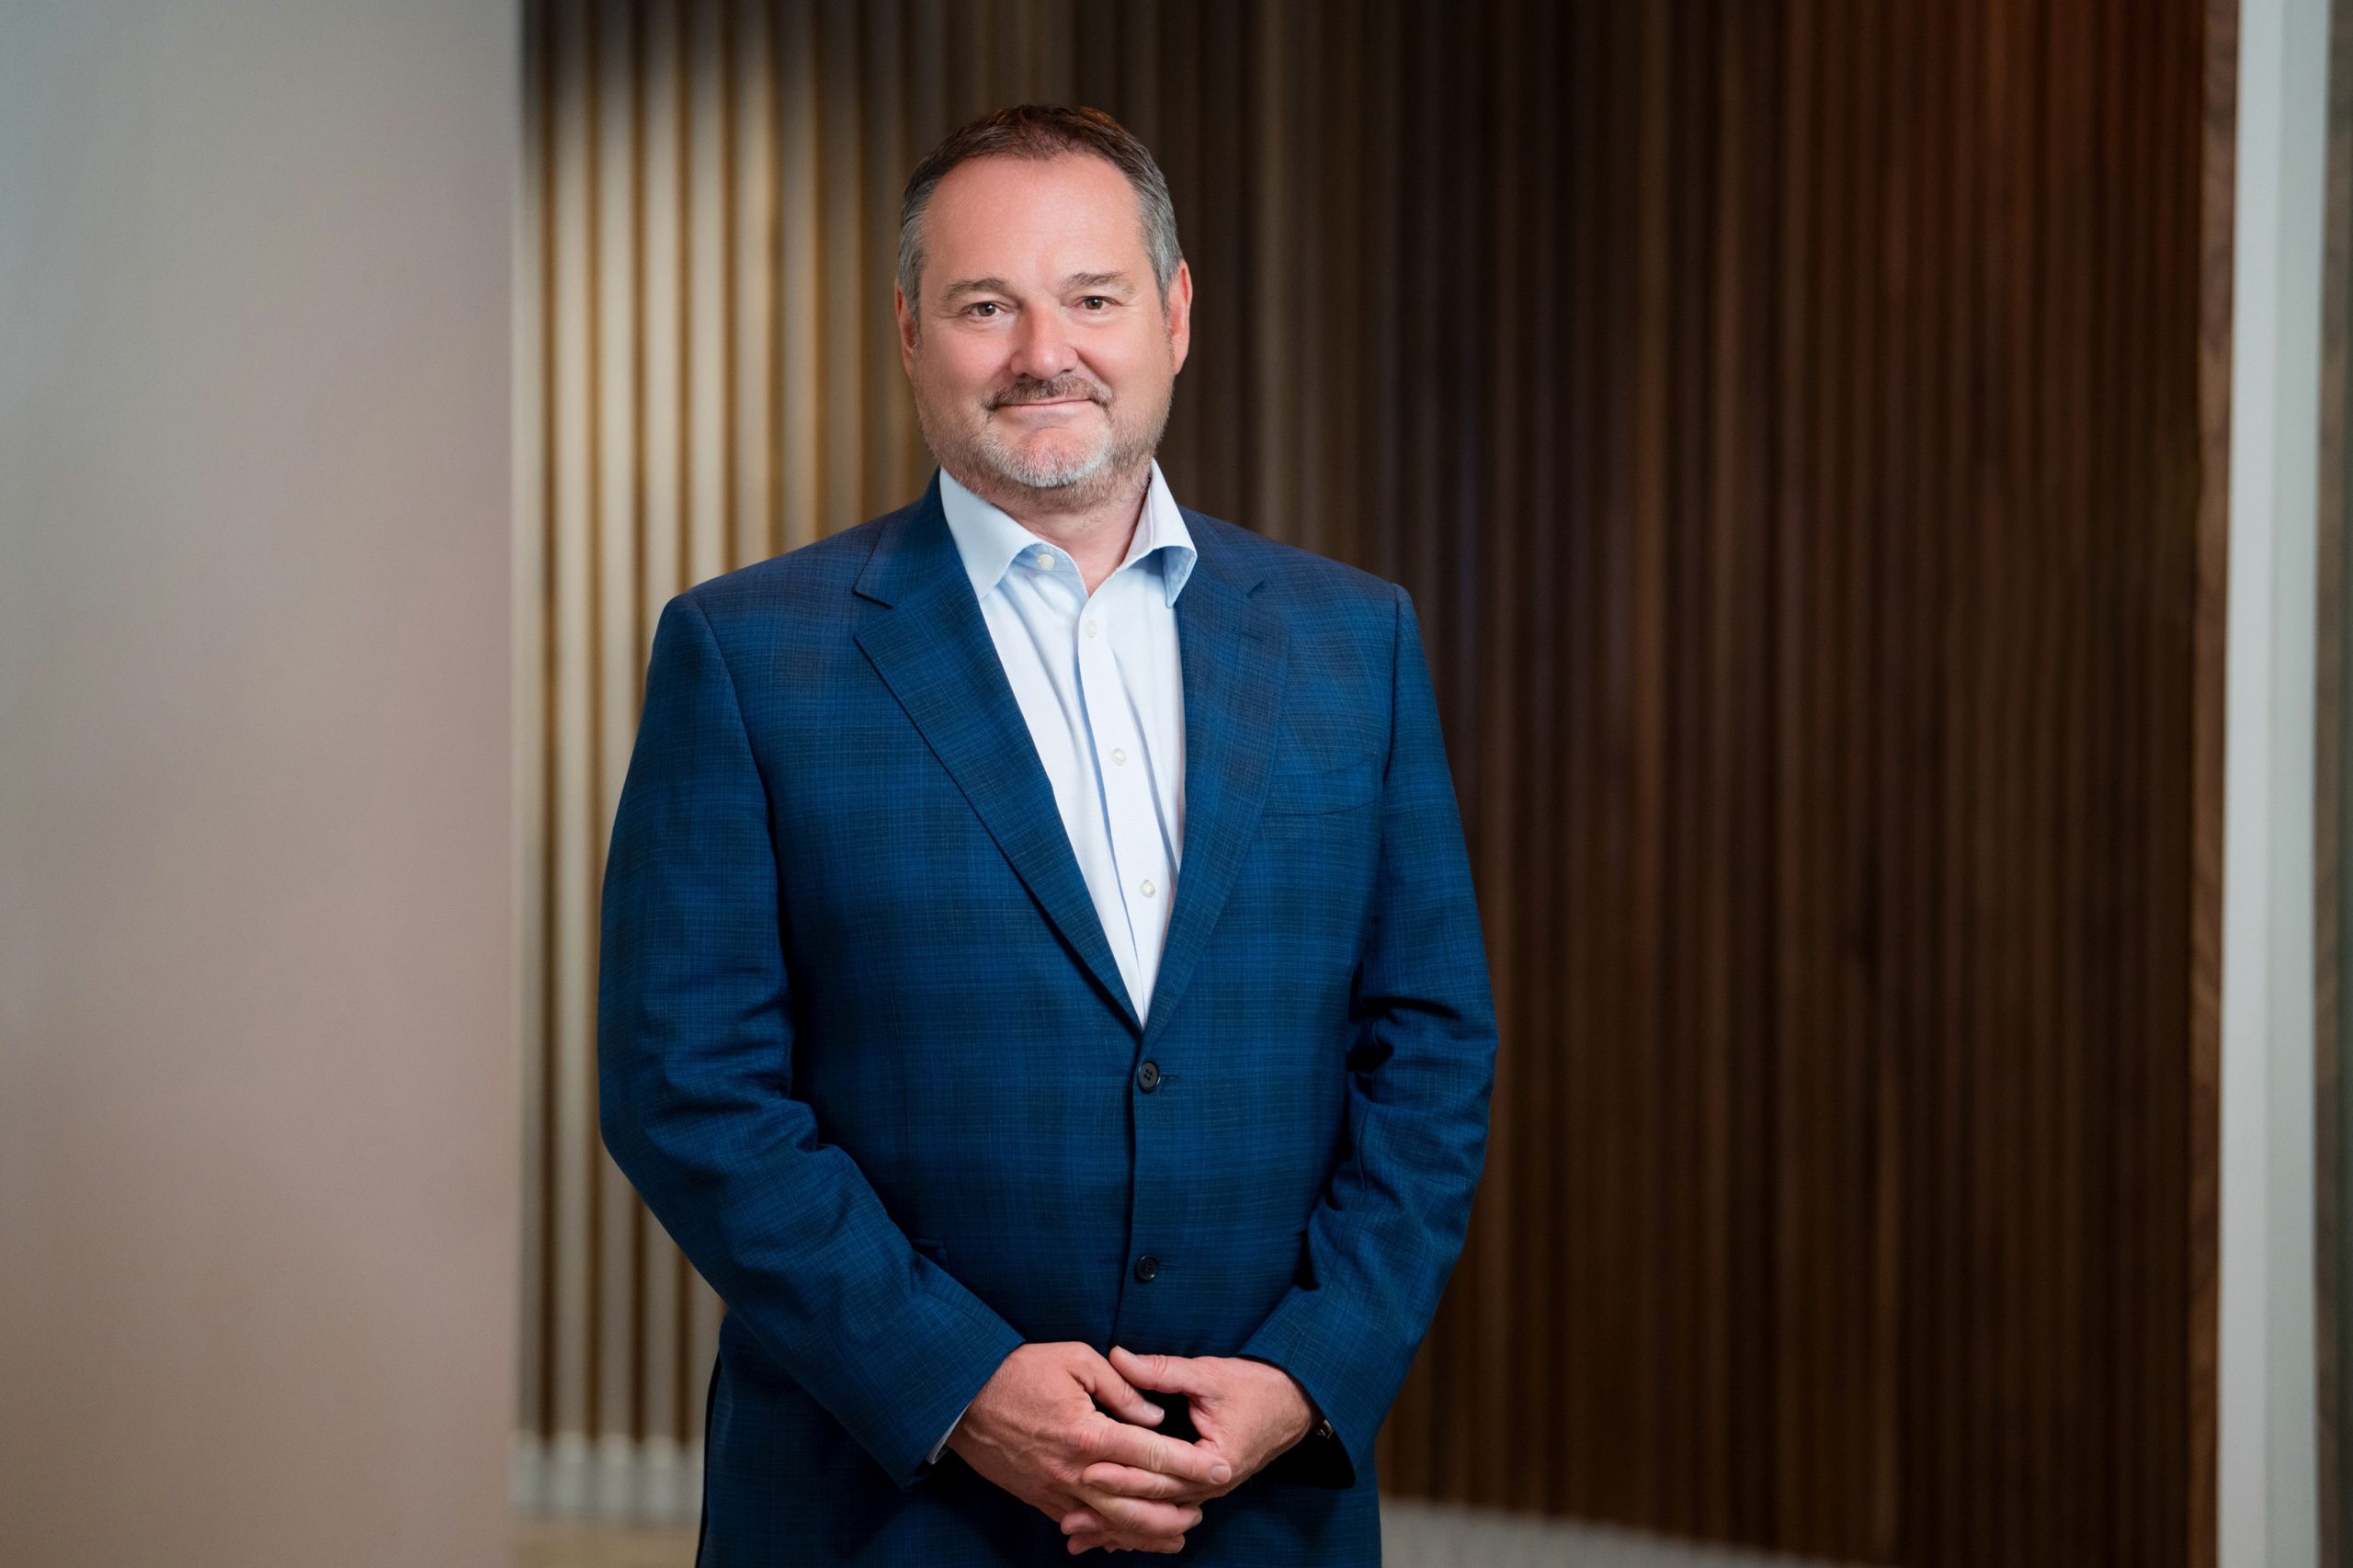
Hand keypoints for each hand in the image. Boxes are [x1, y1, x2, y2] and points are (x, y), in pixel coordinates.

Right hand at [945, 1341, 1233, 1554]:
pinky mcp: (1041, 1499)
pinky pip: (1083, 1526)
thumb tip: (1154, 1416)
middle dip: (1175, 1510)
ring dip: (1148, 1532)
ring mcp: (1056, 1491)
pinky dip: (1111, 1535)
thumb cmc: (1018, 1370)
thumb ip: (1121, 1387)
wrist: (960, 1399)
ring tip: (1179, 1531)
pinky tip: (1132, 1537)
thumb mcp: (1075, 1358)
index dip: (1190, 1465)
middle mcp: (1075, 1470)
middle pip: (1136, 1505)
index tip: (1220, 1468)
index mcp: (1088, 1432)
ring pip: (1111, 1525)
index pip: (1150, 1454)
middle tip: (1204, 1506)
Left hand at [1058, 1347, 1317, 1553]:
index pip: (1161, 1474)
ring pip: (1154, 1517)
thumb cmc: (1255, 1388)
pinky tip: (1103, 1534)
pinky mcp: (1196, 1491)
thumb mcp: (1209, 1375)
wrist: (1292, 1405)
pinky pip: (1161, 1513)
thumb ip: (1161, 1369)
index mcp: (1215, 1463)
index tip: (1088, 1469)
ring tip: (1076, 1533)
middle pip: (1153, 1505)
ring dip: (1116, 1525)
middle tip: (1069, 1510)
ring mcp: (1203, 1494)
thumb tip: (1117, 1356)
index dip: (1123, 1473)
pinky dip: (1132, 1524)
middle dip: (1110, 1509)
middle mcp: (1209, 1488)